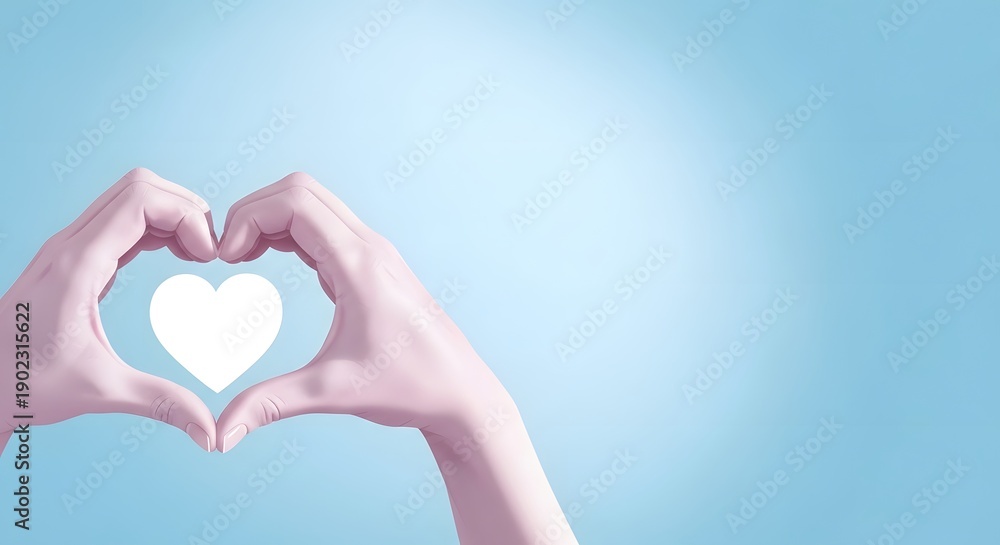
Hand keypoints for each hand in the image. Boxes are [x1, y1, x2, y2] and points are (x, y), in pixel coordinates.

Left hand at [0, 168, 219, 452]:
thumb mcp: (101, 392)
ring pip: (131, 196)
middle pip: (140, 186)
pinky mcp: (76, 256)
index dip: (187, 216)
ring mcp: (71, 247)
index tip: (209, 256)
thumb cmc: (27, 386)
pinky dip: (157, 225)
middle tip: (209, 251)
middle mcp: (71, 245)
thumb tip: (212, 432)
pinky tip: (177, 254)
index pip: (140, 201)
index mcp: (78, 265)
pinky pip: (123, 218)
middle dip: (186, 208)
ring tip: (198, 252)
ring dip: (173, 213)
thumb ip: (162, 403)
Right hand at [215, 173, 578, 543]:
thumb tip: (220, 436)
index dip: (247, 218)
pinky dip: (290, 231)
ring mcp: (374, 253)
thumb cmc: (410, 387)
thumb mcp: (332, 393)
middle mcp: (369, 247)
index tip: (225, 259)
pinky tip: (269, 260)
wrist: (461, 393)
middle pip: (300, 190)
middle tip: (227, 254)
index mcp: (359, 264)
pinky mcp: (373, 265)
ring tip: (241, 256)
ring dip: (271, 219)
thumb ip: (270, 404)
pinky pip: (324, 227)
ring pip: (313, 203)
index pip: (294, 201)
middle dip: (253, 210)